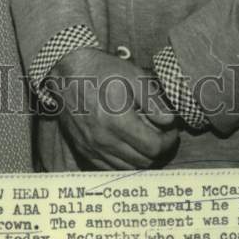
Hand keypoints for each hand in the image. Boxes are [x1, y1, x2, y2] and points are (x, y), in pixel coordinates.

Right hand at [49, 48, 177, 169]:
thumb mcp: (133, 76)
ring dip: (142, 157)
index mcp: (117, 121)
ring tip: (146, 140)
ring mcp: (92, 147)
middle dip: (158, 150)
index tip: (171, 130)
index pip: (153, 147)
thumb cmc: (101, 70)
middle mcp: (103, 139)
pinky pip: (109, 168)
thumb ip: (153, 101)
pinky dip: (124, 161)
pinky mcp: (84, 150)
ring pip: (128, 168)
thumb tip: (169, 121)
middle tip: (162, 135)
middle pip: (143, 161)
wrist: (67, 72)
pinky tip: (128, 146)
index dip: (168, 141)